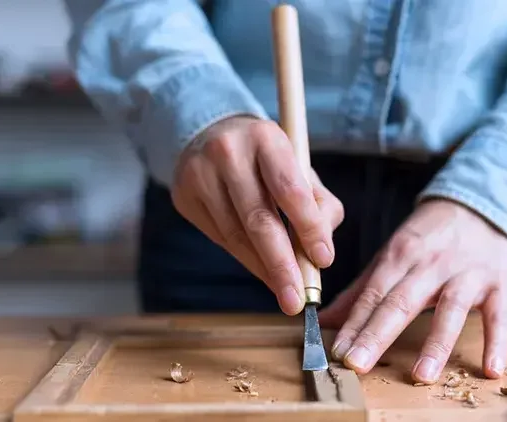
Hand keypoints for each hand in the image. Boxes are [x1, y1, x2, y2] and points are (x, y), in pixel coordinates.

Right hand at [171, 116, 343, 314]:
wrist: (211, 135)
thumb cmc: (268, 160)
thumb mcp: (301, 168)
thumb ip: (321, 206)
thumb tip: (320, 255)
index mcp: (266, 138)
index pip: (290, 189)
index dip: (308, 228)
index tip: (324, 260)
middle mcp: (229, 152)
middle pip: (258, 218)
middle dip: (281, 265)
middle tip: (297, 299)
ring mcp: (200, 173)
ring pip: (236, 234)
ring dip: (264, 269)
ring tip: (285, 292)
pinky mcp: (183, 194)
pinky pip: (219, 238)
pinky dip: (246, 259)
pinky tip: (263, 272)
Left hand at [319, 199, 506, 382]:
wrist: (483, 206)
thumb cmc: (431, 238)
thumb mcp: (394, 254)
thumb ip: (362, 290)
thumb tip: (325, 320)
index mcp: (401, 255)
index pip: (374, 293)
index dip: (355, 323)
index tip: (337, 352)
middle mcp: (432, 264)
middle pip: (402, 302)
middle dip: (378, 334)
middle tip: (357, 364)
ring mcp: (468, 274)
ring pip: (451, 310)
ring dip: (436, 344)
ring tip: (421, 375)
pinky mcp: (500, 284)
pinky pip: (499, 316)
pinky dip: (496, 342)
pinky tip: (489, 369)